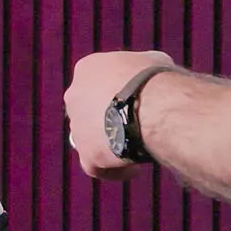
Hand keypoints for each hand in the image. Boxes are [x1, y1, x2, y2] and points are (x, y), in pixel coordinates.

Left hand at [64, 48, 176, 179]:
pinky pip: (97, 167)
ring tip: (136, 149)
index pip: (97, 83)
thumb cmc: (156, 79)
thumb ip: (142, 66)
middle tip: (133, 126)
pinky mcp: (87, 154)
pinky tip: (133, 168)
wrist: (152, 105)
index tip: (135, 102)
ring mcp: (78, 127)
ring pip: (90, 140)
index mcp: (87, 69)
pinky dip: (114, 170)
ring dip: (109, 145)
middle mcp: (74, 96)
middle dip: (107, 119)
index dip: (116, 94)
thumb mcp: (153, 60)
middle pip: (89, 111)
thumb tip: (150, 71)